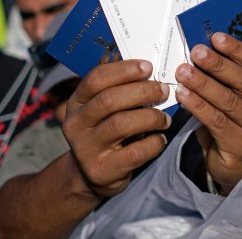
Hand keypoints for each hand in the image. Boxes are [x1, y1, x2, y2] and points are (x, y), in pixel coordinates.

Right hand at [62, 60, 171, 198]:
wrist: (93, 174)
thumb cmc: (108, 132)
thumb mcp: (106, 110)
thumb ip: (122, 92)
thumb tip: (154, 73)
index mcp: (77, 102)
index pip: (96, 79)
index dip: (123, 70)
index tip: (148, 66)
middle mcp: (76, 123)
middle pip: (109, 100)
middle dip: (141, 91)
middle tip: (163, 90)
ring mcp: (86, 148)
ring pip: (120, 124)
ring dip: (150, 117)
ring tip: (165, 118)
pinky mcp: (102, 170)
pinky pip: (134, 152)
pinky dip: (153, 143)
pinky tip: (160, 139)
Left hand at [174, 32, 241, 193]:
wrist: (236, 168)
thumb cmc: (230, 125)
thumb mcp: (232, 99)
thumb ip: (222, 79)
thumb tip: (198, 50)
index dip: (237, 49)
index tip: (216, 37)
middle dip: (218, 64)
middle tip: (196, 51)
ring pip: (228, 101)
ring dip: (203, 83)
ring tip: (183, 71)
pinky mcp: (240, 145)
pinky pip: (216, 121)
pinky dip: (198, 106)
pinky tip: (183, 95)